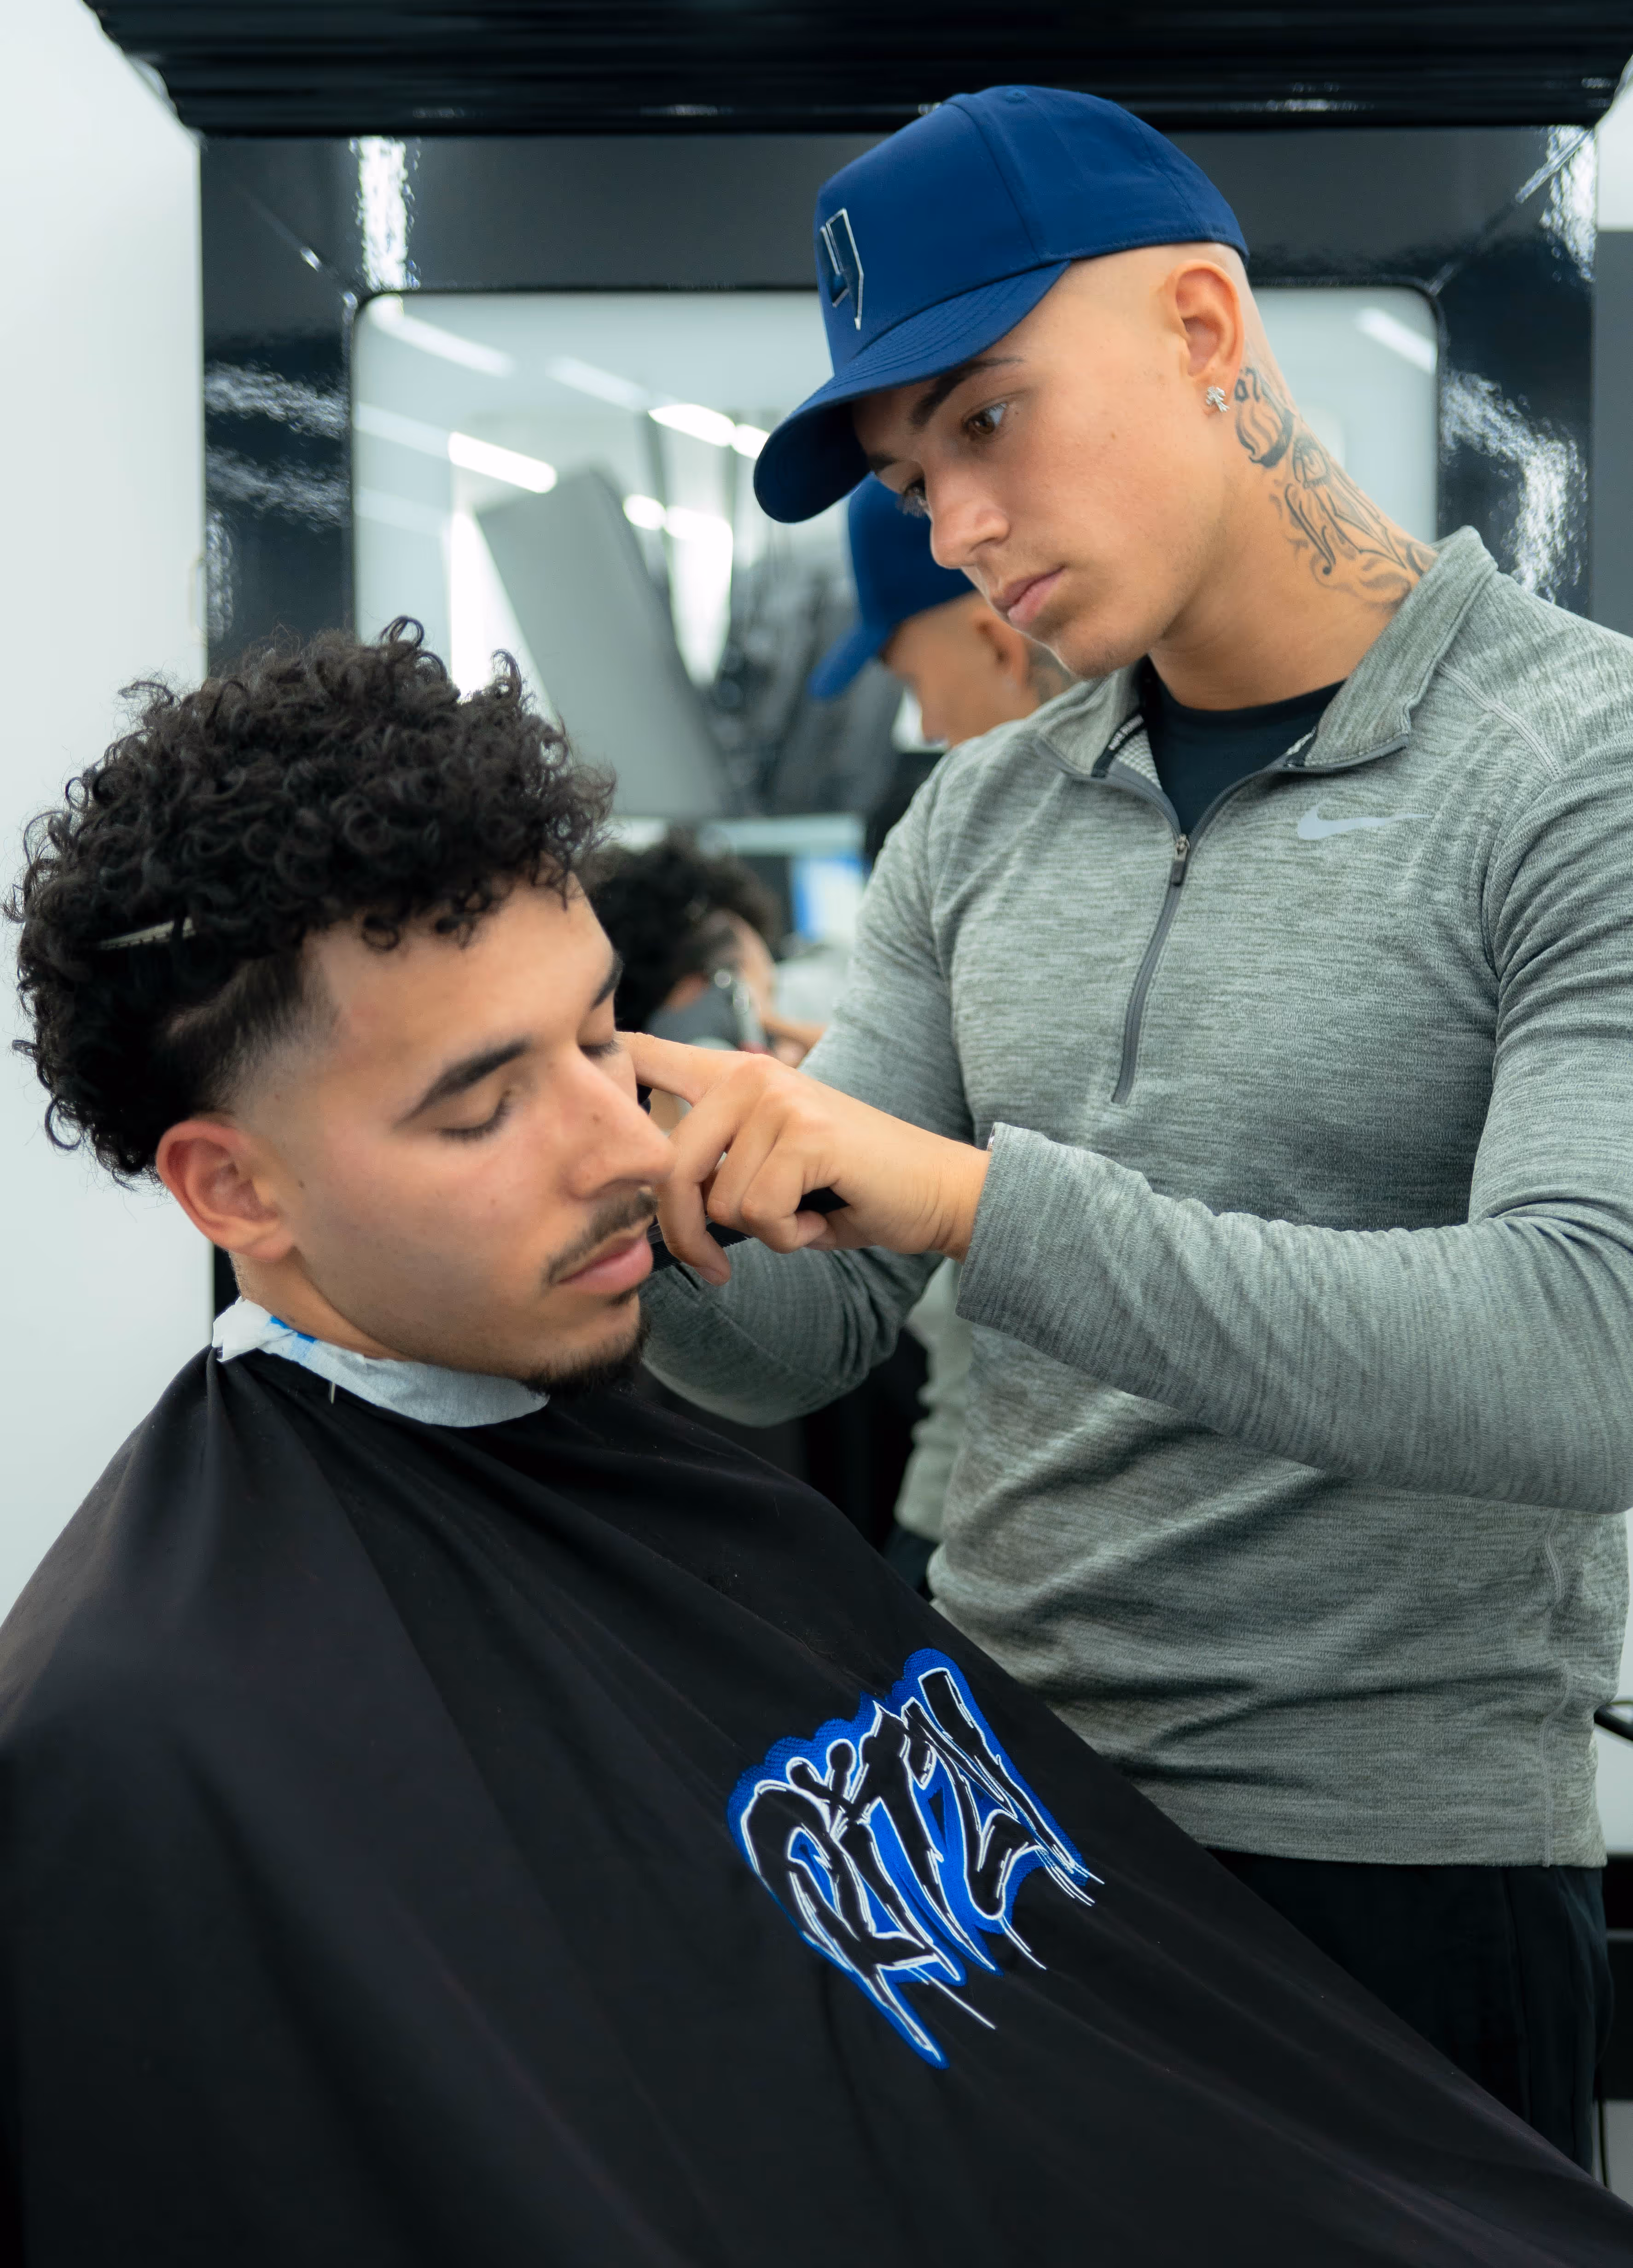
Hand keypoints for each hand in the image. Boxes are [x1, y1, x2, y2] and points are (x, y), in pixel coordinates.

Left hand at [626, 1033, 988, 1286]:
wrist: (935, 1191)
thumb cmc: (844, 1190)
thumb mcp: (763, 1169)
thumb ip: (710, 1166)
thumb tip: (640, 1201)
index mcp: (731, 1076)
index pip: (643, 1055)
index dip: (601, 1080)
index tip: (582, 1115)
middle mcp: (749, 1073)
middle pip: (666, 1165)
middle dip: (684, 1231)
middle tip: (714, 1266)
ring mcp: (778, 1098)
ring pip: (718, 1199)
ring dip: (760, 1231)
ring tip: (804, 1213)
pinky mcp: (806, 1133)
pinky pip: (759, 1211)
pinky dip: (789, 1236)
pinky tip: (822, 1216)